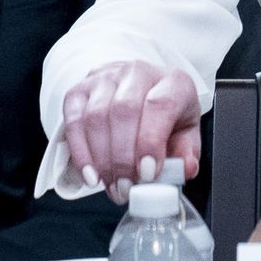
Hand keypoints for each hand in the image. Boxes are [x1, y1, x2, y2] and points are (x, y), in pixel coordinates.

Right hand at [62, 60, 202, 204]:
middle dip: (123, 158)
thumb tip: (185, 169)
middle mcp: (137, 73)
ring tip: (111, 185)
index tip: (147, 173)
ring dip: (101, 159)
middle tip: (126, 187)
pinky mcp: (80, 90)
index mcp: (172, 81)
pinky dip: (80, 152)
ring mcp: (105, 78)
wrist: (142, 90)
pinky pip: (74, 121)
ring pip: (96, 117)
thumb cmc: (166, 114)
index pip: (159, 105)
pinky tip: (91, 174)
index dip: (150, 142)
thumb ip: (186, 152)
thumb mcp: (186, 132)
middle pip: (123, 112)